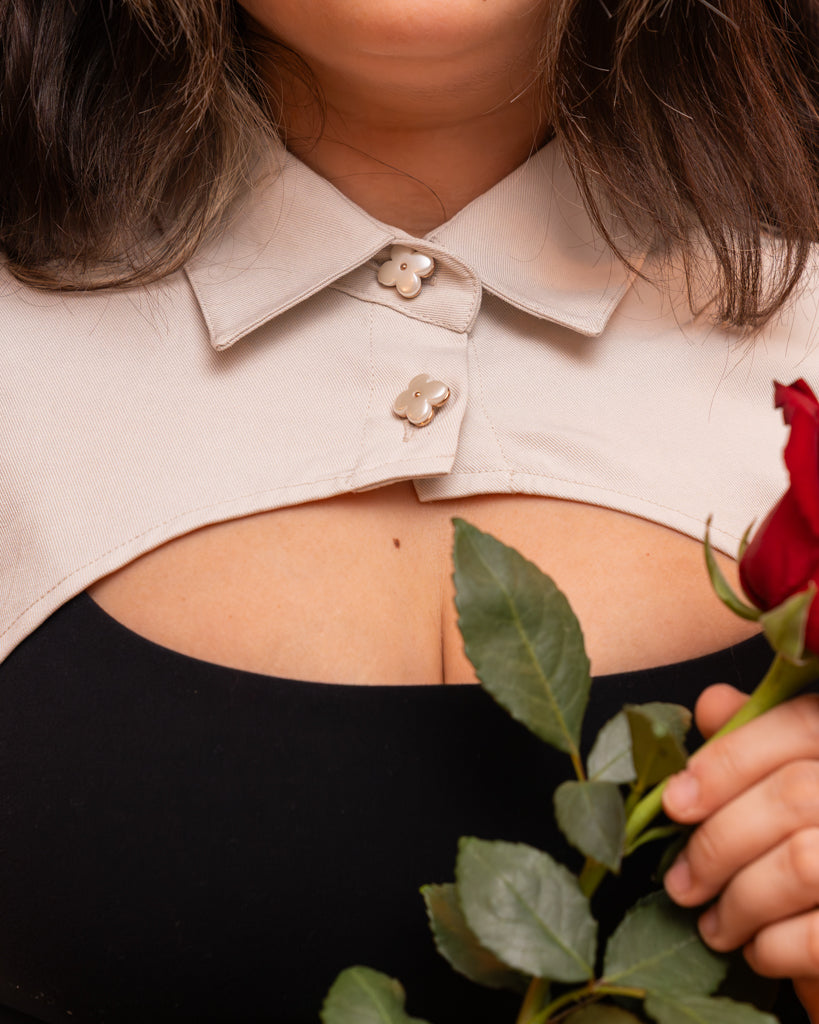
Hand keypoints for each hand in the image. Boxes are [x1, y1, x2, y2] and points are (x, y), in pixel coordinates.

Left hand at [661, 684, 818, 1017]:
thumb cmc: (814, 855)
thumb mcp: (788, 794)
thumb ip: (757, 749)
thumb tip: (712, 705)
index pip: (801, 723)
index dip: (730, 758)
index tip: (674, 800)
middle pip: (795, 794)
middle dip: (719, 842)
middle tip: (681, 882)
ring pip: (803, 864)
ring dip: (739, 901)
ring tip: (713, 925)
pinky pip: (817, 937)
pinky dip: (773, 948)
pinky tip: (758, 951)